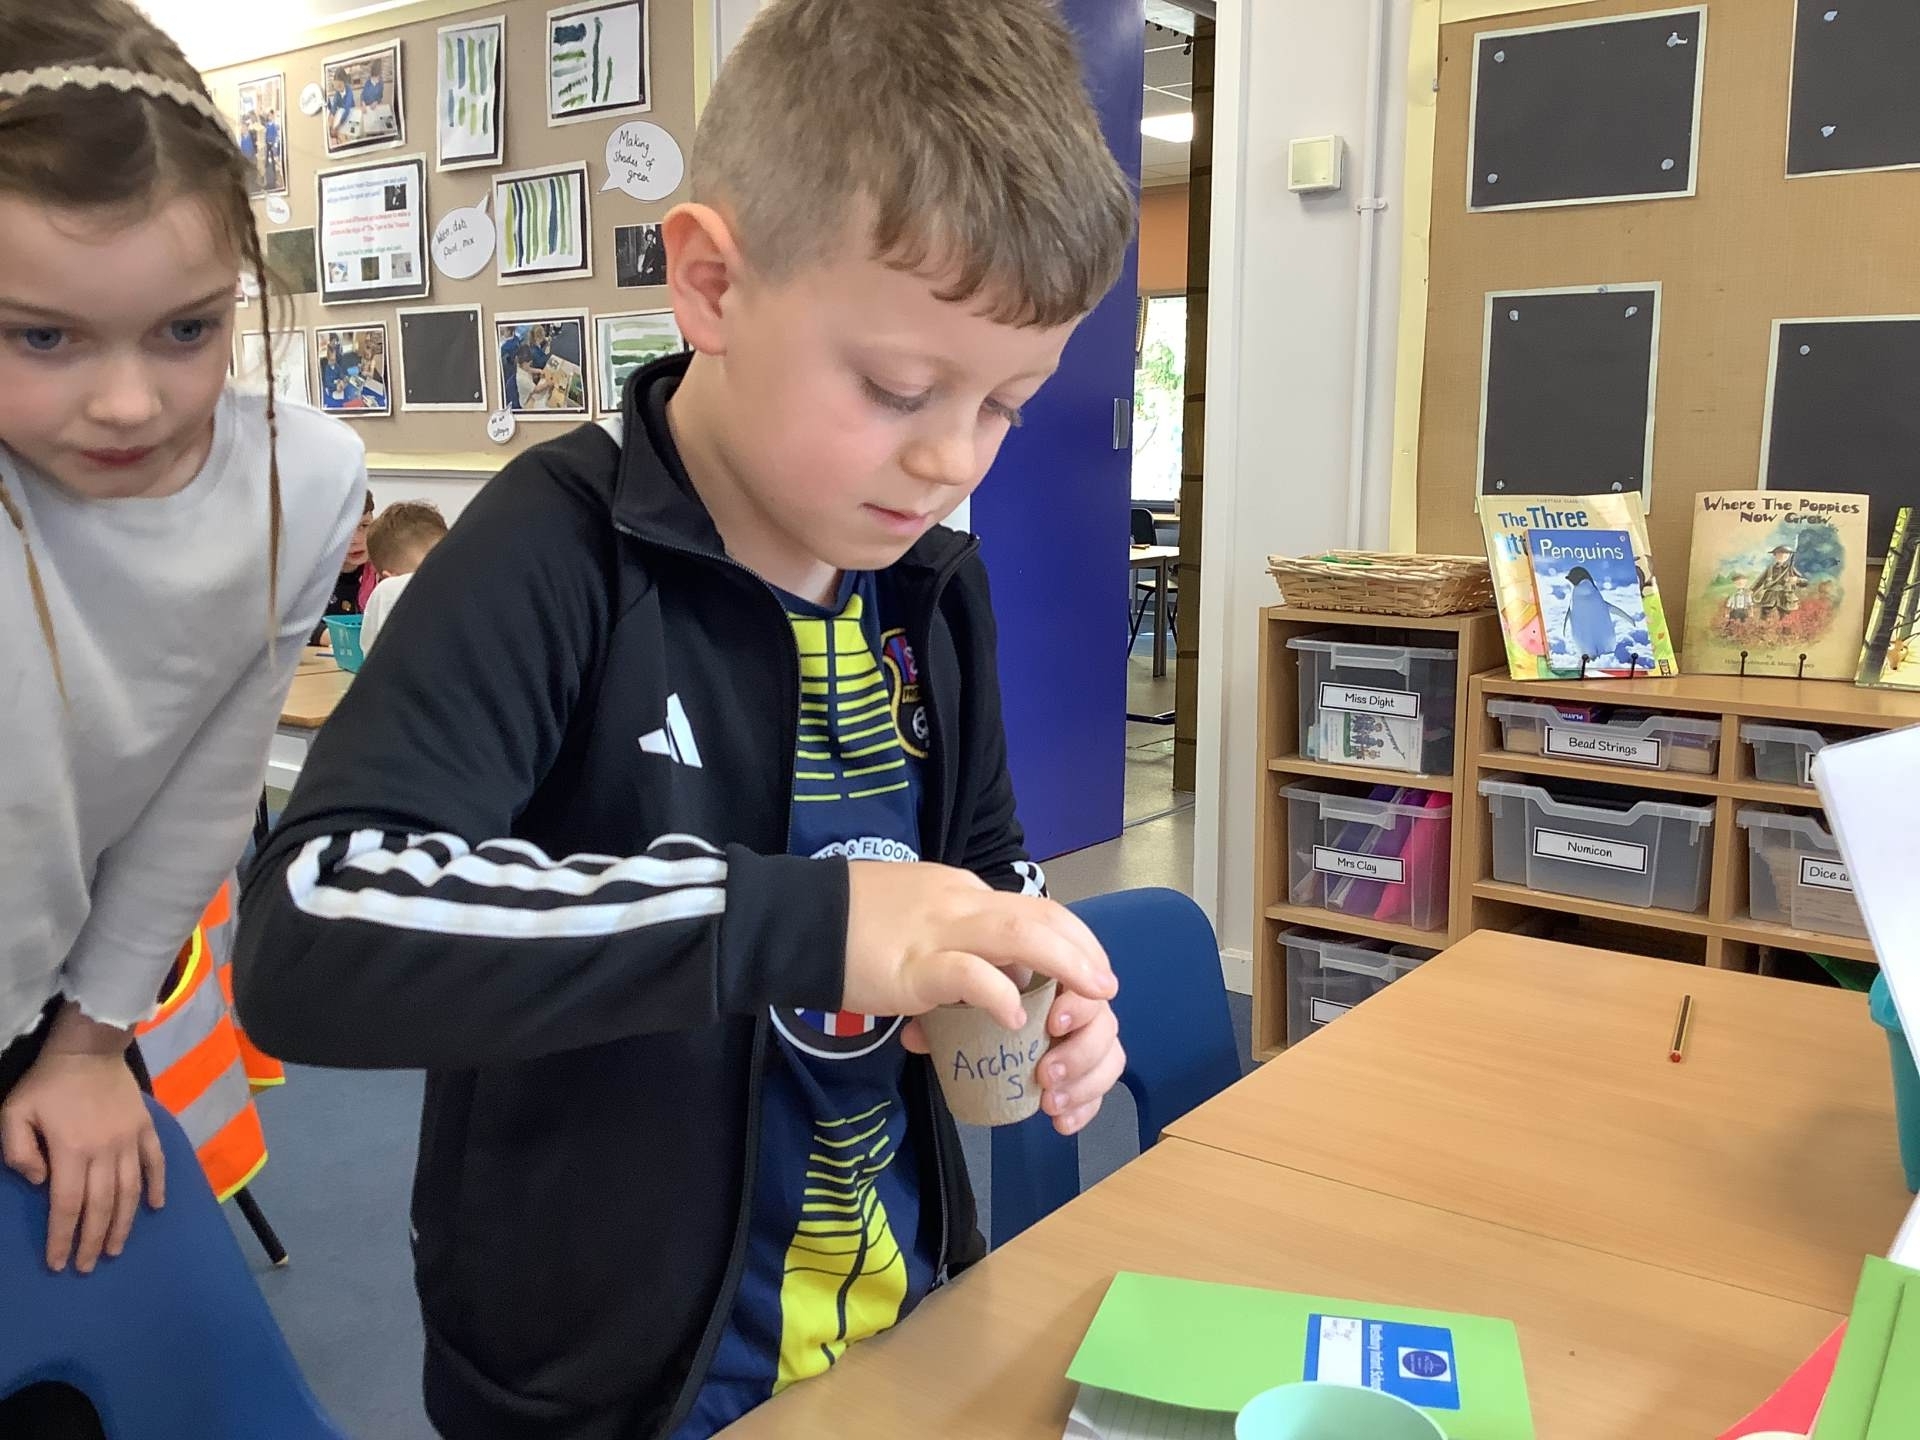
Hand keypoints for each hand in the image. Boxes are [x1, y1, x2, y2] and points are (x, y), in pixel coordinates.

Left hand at [0, 1006, 165, 1273]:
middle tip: (87, 1266)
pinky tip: (156, 1207)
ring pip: (130, 1191)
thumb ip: (18, 1151)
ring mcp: (130, 1140)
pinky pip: (156, 1161)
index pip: (67, 1205)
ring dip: (123, 1224)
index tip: (58, 1263)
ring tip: (116, 1249)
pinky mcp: (146, 1128)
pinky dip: (157, 1186)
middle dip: (93, 1240)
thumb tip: (39, 1181)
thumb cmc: (47, 1083)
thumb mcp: (14, 1113)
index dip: (62, 1237)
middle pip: (101, 1206)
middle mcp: (105, 1152)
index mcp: (72, 1150)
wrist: (90, 1047)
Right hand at [843, 862, 1114, 1029]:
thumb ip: (952, 950)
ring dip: (1065, 964)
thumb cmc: (851, 922)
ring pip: (1018, 935)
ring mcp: (937, 932)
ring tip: (1090, 996)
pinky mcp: (912, 965)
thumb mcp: (915, 921)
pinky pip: (966, 974)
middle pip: (1040, 916)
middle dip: (1083, 950)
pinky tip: (1016, 1016)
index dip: (1073, 937)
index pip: (1032, 906)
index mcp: (961, 894)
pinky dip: (998, 993)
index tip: (1092, 967)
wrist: (793, 918)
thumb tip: (989, 989)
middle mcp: (959, 904)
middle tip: (1107, 986)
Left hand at [904, 985, 1123, 1135]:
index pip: (1080, 968)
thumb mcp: (940, 985)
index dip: (1079, 997)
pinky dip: (1087, 1104)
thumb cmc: (947, 981)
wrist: (936, 997)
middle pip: (1103, 1016)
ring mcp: (1074, 1028)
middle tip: (1047, 1074)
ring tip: (1050, 1103)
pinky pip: (1097, 1080)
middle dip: (1084, 1049)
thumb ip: (945, 1002)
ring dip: (1087, 1081)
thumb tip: (930, 1034)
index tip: (1054, 1023)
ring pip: (1108, 1050)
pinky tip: (1062, 1122)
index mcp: (1039, 961)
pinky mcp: (1073, 1060)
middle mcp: (1066, 993)